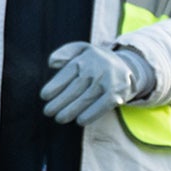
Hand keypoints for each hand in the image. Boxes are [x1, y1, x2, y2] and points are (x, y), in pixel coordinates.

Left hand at [41, 41, 155, 125]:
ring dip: (71, 111)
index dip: (54, 86)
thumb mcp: (81, 49)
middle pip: (74, 88)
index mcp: (84, 59)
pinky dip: (91, 114)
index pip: (66, 74)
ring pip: (86, 99)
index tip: (44, 96)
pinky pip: (103, 105)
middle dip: (59, 102)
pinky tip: (80, 121)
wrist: (126, 65)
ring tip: (59, 118)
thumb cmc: (95, 60)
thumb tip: (51, 63)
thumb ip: (64, 53)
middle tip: (48, 111)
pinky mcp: (117, 93)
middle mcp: (96, 69)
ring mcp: (107, 81)